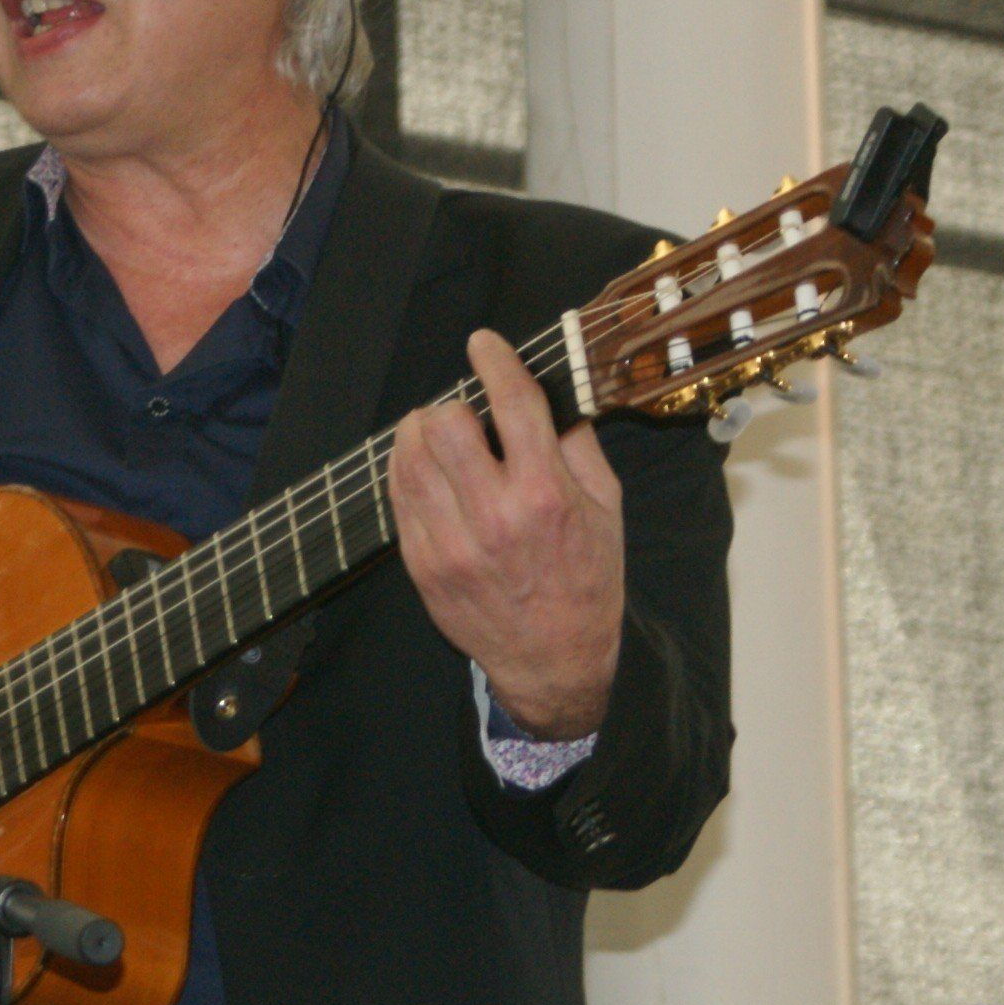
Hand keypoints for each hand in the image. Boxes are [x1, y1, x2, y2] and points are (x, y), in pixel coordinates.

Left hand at [388, 329, 624, 738]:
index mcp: (546, 494)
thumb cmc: (586, 581)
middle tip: (465, 415)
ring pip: (408, 453)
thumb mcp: (606, 508)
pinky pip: (398, 493)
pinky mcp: (422, 564)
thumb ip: (577, 443)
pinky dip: (408, 469)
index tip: (483, 343)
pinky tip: (430, 472)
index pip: (511, 402)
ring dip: (422, 432)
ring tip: (441, 439)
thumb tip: (553, 391)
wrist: (555, 661)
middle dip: (453, 405)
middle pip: (444, 422)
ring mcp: (451, 542)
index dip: (493, 360)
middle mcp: (494, 515)